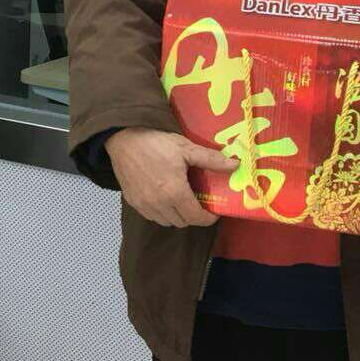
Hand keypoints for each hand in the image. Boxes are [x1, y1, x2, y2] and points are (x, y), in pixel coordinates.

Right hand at [105, 128, 234, 228]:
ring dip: (177, 215)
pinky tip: (164, 198)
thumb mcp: (186, 148)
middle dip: (194, 216)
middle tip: (198, 201)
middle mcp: (159, 204)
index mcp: (175, 192)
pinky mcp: (133, 202)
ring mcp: (144, 205)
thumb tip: (235, 165)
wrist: (124, 138)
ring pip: (167, 222)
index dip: (208, 218)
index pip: (196, 218)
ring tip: (182, 200)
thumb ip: (211, 160)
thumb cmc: (156, 142)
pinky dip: (162, 213)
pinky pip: (152, 216)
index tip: (213, 212)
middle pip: (183, 222)